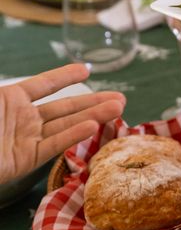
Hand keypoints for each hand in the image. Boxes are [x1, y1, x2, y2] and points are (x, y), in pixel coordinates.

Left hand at [0, 64, 125, 182]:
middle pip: (65, 108)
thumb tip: (30, 80)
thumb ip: (10, 91)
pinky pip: (54, 145)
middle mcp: (24, 118)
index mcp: (12, 99)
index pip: (44, 85)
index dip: (65, 77)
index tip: (86, 70)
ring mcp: (28, 139)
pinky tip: (93, 127)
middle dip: (94, 102)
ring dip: (94, 117)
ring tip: (118, 109)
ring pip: (66, 126)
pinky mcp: (28, 159)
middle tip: (120, 99)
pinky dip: (74, 136)